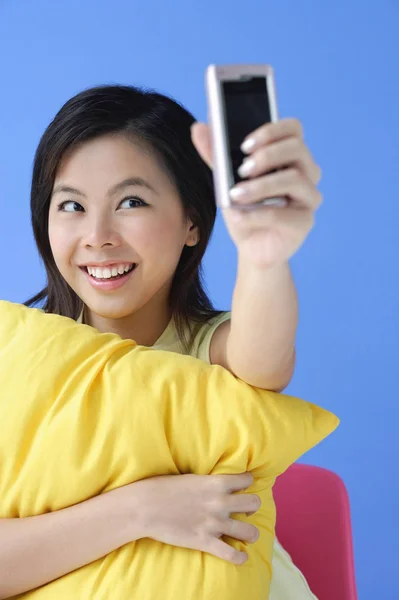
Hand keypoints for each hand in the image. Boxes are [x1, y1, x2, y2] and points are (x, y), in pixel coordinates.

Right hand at [132, 472, 259, 564]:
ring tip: (244, 533)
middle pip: (254, 504)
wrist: (146, 506)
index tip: (241, 488)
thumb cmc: (163, 488)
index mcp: (216, 483)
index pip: (247, 480)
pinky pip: (232, 554)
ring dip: (250, 533)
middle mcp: (220, 503)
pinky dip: (239, 557)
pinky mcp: (206, 542)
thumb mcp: (191, 478)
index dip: (246, 483)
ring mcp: (215, 524)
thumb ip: (208, 482)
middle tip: (243, 511)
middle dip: (251, 507)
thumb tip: (216, 484)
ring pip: (250, 531)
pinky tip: (240, 556)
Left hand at [191, 119, 321, 268]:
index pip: (293, 129)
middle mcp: (306, 173)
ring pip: (293, 179)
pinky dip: (255, 215)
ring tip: (234, 195)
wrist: (252, 248)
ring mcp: (309, 197)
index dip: (271, 131)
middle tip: (241, 170)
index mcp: (290, 156)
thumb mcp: (226, 181)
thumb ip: (216, 156)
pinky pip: (283, 214)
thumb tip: (198, 128)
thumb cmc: (245, 210)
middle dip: (267, 156)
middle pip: (297, 149)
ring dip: (260, 186)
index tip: (244, 145)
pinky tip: (236, 217)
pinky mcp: (304, 222)